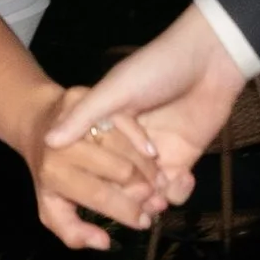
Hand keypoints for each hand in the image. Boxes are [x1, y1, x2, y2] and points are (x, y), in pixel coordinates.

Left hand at [18, 87, 166, 252]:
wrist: (36, 123)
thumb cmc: (49, 173)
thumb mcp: (52, 207)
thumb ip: (73, 232)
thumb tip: (104, 243)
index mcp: (52, 174)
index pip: (98, 194)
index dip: (125, 209)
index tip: (144, 221)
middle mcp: (61, 145)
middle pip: (117, 170)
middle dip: (142, 189)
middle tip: (155, 201)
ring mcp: (73, 119)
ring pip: (125, 146)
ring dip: (147, 168)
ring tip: (157, 182)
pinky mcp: (84, 96)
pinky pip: (125, 120)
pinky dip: (142, 140)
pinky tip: (152, 155)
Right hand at [47, 4, 248, 211]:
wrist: (211, 59)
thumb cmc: (156, 68)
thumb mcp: (114, 88)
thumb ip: (84, 116)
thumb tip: (48, 142)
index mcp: (106, 126)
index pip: (91, 162)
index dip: (94, 178)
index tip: (100, 187)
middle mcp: (128, 145)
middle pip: (119, 184)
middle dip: (126, 197)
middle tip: (137, 200)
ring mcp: (156, 154)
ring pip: (146, 193)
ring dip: (151, 201)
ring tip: (157, 196)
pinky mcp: (183, 159)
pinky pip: (174, 188)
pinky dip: (177, 192)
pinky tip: (181, 178)